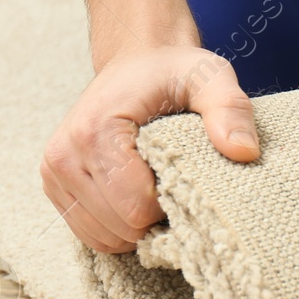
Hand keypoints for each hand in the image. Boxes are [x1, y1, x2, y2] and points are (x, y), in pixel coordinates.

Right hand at [40, 46, 260, 253]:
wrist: (137, 60)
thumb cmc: (174, 71)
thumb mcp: (210, 79)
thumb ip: (230, 110)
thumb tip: (245, 152)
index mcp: (95, 131)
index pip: (137, 207)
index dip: (174, 201)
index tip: (188, 174)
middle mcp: (64, 155)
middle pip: (122, 227)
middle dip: (157, 217)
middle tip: (177, 182)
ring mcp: (53, 173)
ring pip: (105, 237)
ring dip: (138, 226)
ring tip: (158, 188)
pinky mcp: (54, 186)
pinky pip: (92, 234)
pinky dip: (120, 227)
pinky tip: (138, 198)